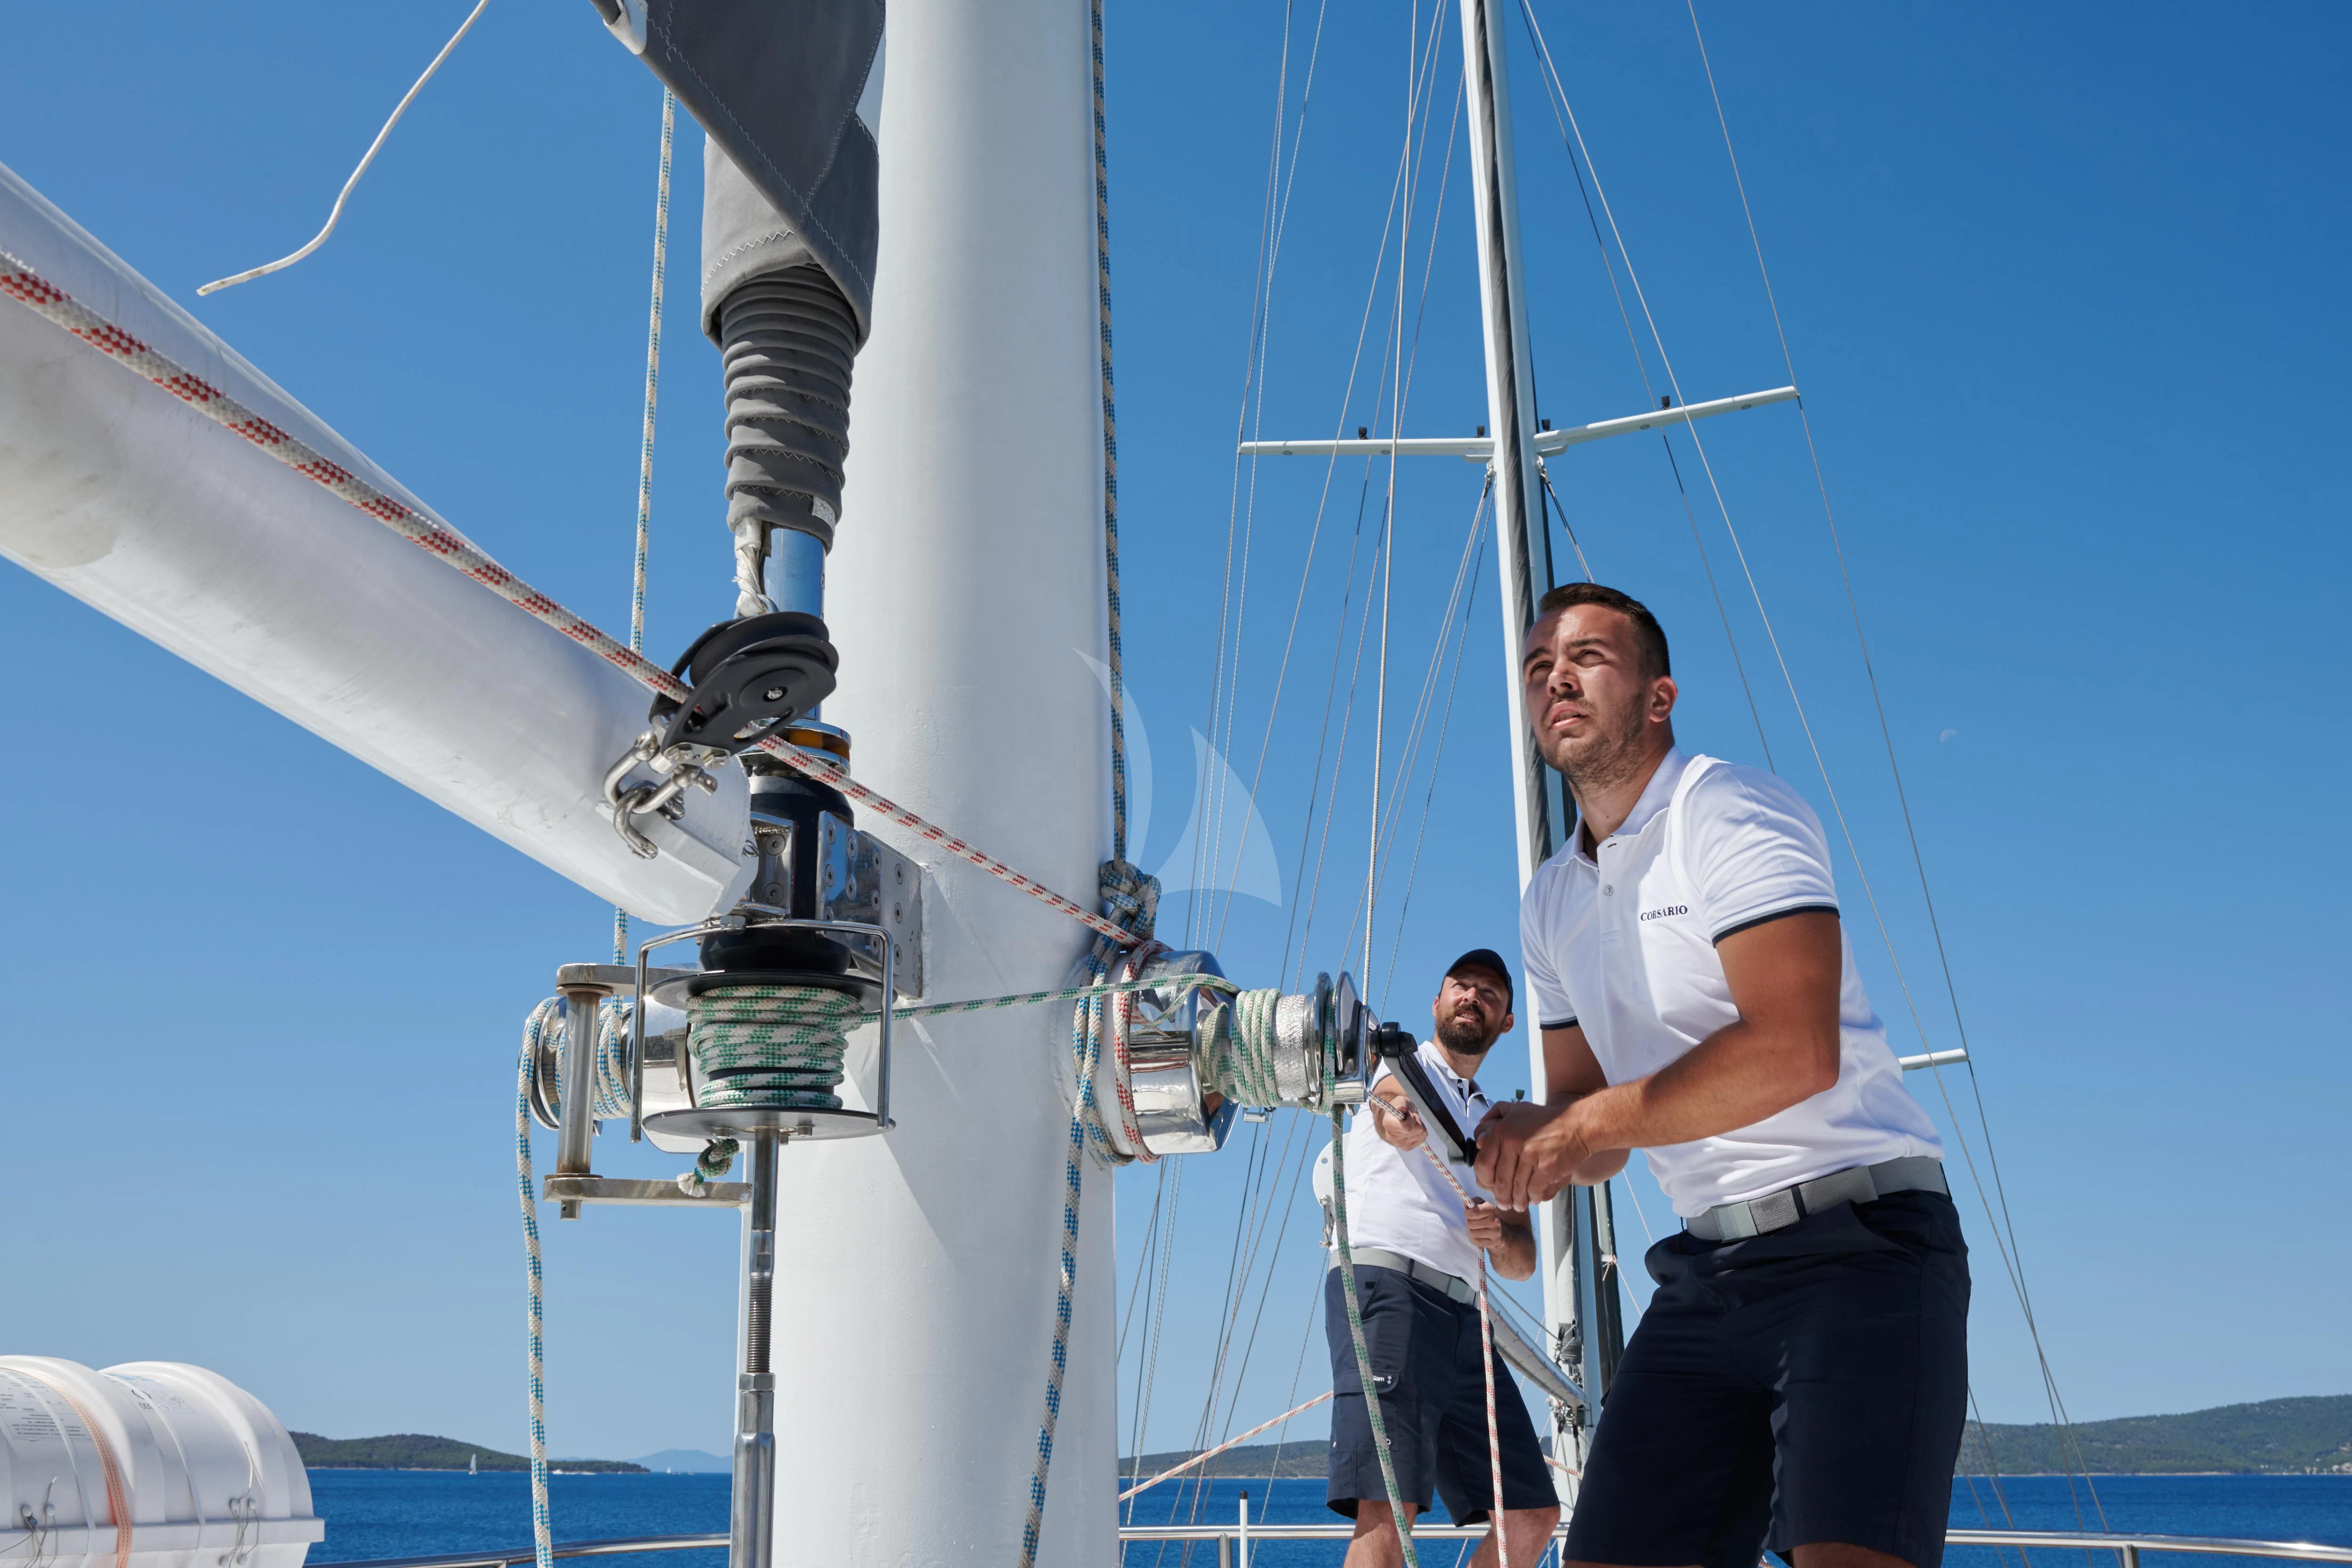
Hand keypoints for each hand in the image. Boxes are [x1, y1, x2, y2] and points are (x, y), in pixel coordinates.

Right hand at [1368, 1085, 1425, 1150]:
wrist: (1398, 1115)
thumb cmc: (1400, 1106)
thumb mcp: (1400, 1100)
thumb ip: (1401, 1103)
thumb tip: (1401, 1108)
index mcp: (1388, 1125)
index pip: (1408, 1127)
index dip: (1411, 1118)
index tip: (1407, 1113)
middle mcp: (1392, 1137)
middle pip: (1417, 1129)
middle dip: (1416, 1120)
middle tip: (1409, 1117)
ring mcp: (1400, 1144)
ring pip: (1422, 1133)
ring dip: (1419, 1125)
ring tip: (1411, 1122)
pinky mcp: (1407, 1148)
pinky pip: (1423, 1138)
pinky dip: (1420, 1132)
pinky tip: (1413, 1128)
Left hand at [1464, 1199, 1505, 1252]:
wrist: (1498, 1229)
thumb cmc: (1485, 1215)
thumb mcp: (1480, 1205)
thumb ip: (1472, 1202)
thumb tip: (1466, 1203)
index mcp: (1491, 1209)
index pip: (1473, 1213)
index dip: (1467, 1213)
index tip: (1467, 1213)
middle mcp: (1495, 1221)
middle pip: (1470, 1224)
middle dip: (1469, 1222)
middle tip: (1473, 1221)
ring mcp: (1496, 1233)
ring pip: (1472, 1233)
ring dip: (1470, 1231)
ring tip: (1476, 1228)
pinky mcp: (1494, 1242)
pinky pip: (1474, 1241)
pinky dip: (1473, 1238)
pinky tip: (1479, 1235)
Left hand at [1472, 1100, 1593, 1209]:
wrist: (1578, 1124)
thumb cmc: (1546, 1119)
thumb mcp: (1517, 1110)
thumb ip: (1496, 1118)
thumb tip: (1478, 1139)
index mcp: (1502, 1130)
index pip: (1484, 1164)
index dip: (1485, 1180)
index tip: (1489, 1188)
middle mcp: (1513, 1142)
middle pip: (1501, 1180)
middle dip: (1502, 1197)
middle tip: (1504, 1205)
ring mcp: (1531, 1155)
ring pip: (1517, 1188)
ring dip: (1517, 1201)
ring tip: (1518, 1206)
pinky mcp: (1547, 1167)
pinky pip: (1534, 1190)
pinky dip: (1533, 1198)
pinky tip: (1533, 1200)